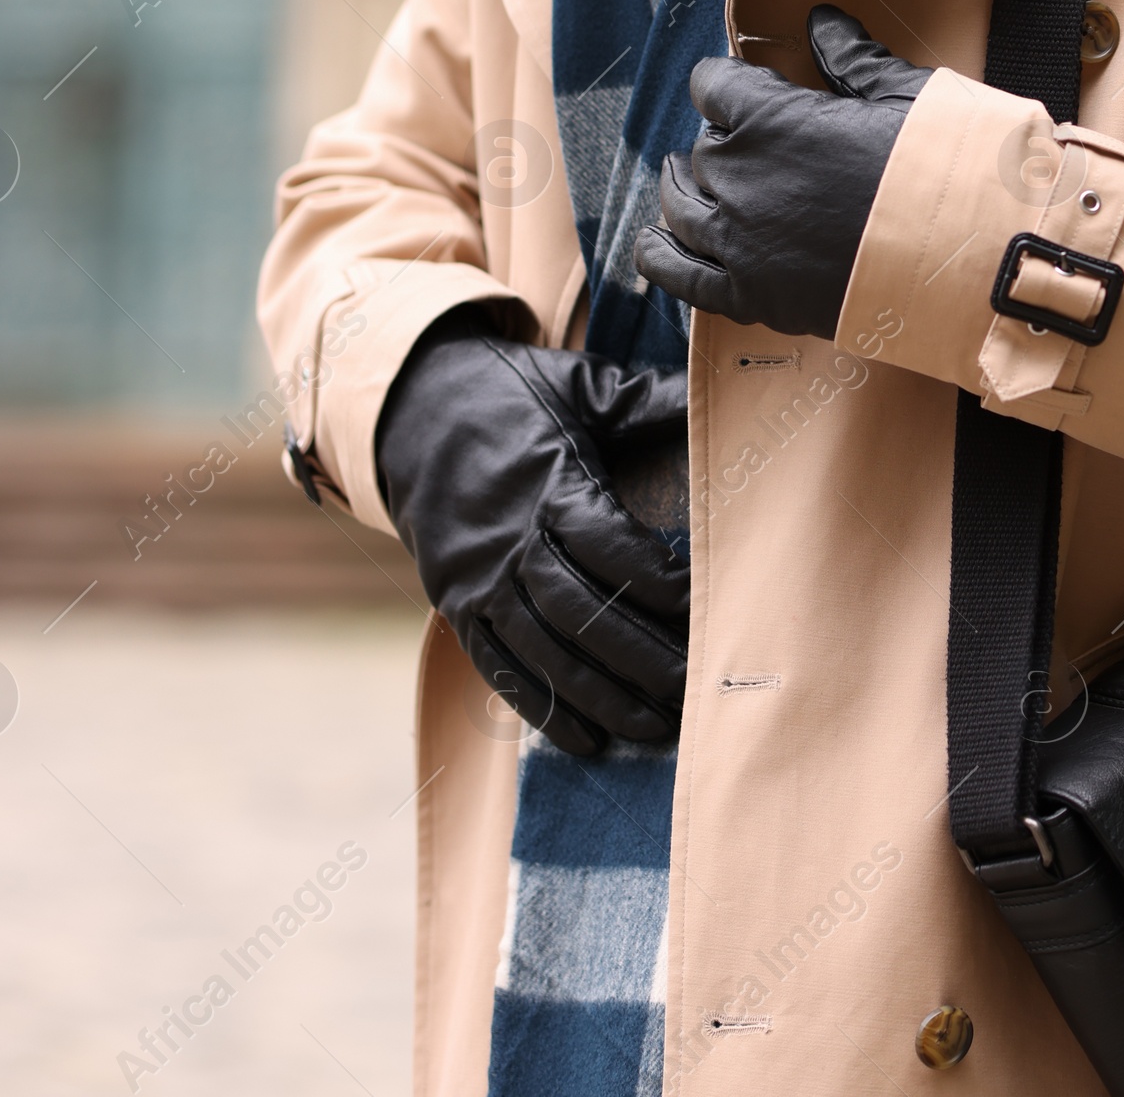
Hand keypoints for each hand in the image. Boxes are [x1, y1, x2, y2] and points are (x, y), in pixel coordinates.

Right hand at [375, 309, 689, 755]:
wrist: (408, 412)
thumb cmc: (509, 394)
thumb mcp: (577, 383)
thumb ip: (646, 396)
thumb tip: (715, 387)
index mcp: (548, 482)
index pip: (609, 544)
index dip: (658, 579)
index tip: (705, 601)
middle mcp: (510, 539)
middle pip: (582, 612)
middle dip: (642, 657)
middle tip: (695, 688)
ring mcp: (479, 579)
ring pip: (545, 651)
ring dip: (601, 695)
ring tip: (656, 726)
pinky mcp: (456, 606)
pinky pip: (499, 667)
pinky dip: (542, 707)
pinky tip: (586, 740)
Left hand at [635, 5, 931, 340]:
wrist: (968, 257)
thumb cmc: (940, 165)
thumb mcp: (901, 93)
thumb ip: (850, 56)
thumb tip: (819, 19)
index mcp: (767, 117)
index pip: (713, 85)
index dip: (729, 84)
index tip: (745, 89)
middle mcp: (738, 176)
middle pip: (703, 150)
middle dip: (725, 142)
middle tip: (757, 149)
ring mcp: (738, 240)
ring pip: (681, 206)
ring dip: (685, 190)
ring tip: (692, 183)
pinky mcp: (751, 295)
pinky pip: (680, 275)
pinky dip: (661, 255)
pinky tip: (656, 242)